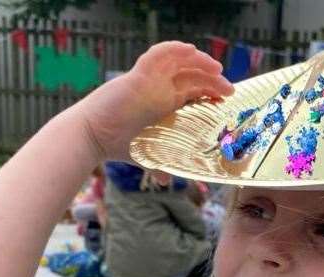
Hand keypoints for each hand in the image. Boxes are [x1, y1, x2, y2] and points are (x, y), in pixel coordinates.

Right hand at [75, 41, 233, 161]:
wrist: (93, 138)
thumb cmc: (117, 144)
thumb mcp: (146, 153)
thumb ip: (160, 164)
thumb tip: (167, 181)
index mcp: (164, 102)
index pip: (194, 90)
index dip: (212, 90)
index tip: (227, 100)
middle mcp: (159, 88)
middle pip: (193, 75)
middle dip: (213, 79)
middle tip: (230, 90)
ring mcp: (149, 79)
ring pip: (179, 60)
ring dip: (201, 61)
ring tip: (218, 69)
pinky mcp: (138, 75)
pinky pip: (158, 54)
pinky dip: (175, 48)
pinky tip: (191, 50)